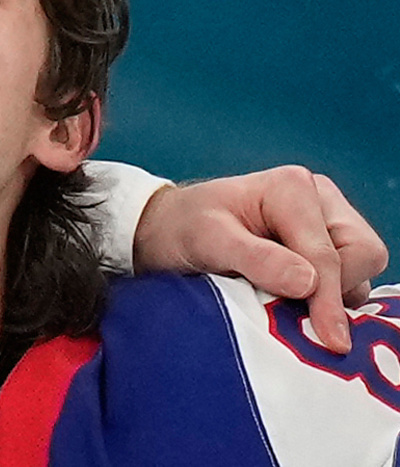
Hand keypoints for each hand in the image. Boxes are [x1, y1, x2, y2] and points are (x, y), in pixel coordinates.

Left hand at [133, 166, 387, 353]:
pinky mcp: (322, 250)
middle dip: (336, 292)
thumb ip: (256, 258)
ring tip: (283, 311)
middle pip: (363, 255)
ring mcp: (324, 225)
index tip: (330, 340)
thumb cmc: (183, 228)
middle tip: (300, 320)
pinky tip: (292, 311)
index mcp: (292, 188)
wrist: (165, 231)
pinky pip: (346, 282)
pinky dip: (326, 302)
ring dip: (330, 300)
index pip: (328, 252)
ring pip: (358, 272)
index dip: (327, 299)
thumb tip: (308, 283)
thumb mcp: (208, 240)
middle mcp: (318, 201)